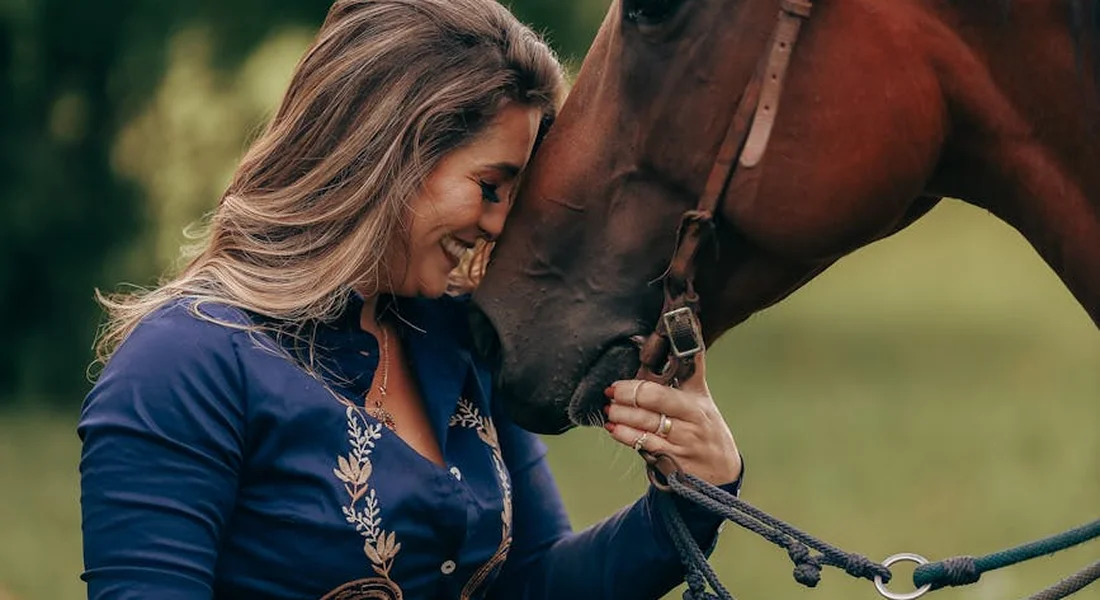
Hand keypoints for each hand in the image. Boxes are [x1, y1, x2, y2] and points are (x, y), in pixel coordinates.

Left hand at [603, 352, 741, 485]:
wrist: (721, 470)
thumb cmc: (707, 428)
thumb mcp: (703, 398)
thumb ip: (692, 368)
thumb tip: (686, 329)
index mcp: (696, 403)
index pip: (666, 388)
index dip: (639, 384)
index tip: (622, 379)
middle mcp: (690, 422)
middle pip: (652, 404)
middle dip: (626, 398)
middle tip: (611, 392)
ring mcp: (681, 443)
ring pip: (645, 426)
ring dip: (621, 417)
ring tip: (609, 410)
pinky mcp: (671, 462)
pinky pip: (644, 446)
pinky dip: (626, 436)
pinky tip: (615, 430)